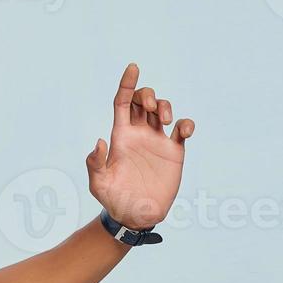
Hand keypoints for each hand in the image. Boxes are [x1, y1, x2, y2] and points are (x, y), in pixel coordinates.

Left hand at [85, 63, 195, 228]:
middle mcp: (139, 134)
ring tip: (163, 121)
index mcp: (120, 136)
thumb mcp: (98, 184)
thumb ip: (95, 163)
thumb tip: (100, 141)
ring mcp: (157, 141)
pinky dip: (186, 123)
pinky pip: (182, 129)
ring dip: (164, 106)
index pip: (122, 102)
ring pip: (162, 110)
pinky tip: (184, 130)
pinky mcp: (174, 151)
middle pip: (142, 101)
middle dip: (146, 94)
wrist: (135, 216)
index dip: (126, 84)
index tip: (133, 67)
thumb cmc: (113, 200)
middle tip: (148, 108)